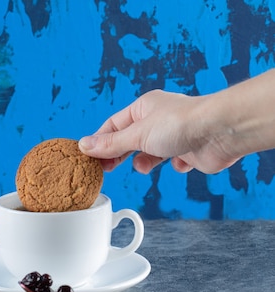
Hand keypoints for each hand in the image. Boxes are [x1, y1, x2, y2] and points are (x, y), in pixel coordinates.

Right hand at [78, 89, 239, 173]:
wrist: (220, 133)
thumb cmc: (182, 124)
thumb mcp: (137, 135)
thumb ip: (111, 144)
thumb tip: (85, 145)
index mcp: (143, 108)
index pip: (113, 125)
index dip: (100, 141)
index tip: (89, 157)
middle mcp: (157, 119)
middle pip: (129, 140)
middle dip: (118, 155)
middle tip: (106, 169)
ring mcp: (173, 135)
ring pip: (149, 152)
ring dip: (143, 162)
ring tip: (142, 166)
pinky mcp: (188, 150)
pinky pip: (173, 161)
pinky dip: (172, 165)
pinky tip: (178, 162)